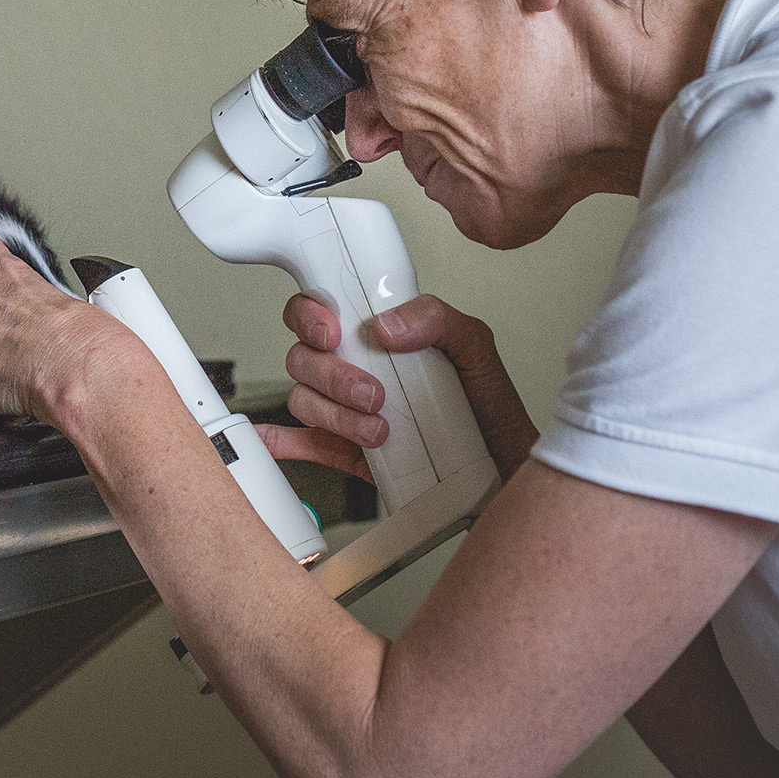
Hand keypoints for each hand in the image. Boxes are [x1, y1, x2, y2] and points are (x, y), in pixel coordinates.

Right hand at [260, 293, 539, 479]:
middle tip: (374, 393)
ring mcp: (342, 409)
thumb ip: (436, 319)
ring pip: (303, 400)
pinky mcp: (341, 450)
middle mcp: (351, 366)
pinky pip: (299, 443)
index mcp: (373, 334)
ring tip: (379, 430)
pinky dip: (282, 442)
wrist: (500, 468)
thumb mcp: (473, 347)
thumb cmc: (486, 406)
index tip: (333, 332)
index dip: (311, 315)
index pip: (318, 309)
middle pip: (302, 357)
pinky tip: (278, 441)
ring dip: (335, 416)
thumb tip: (387, 325)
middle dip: (334, 376)